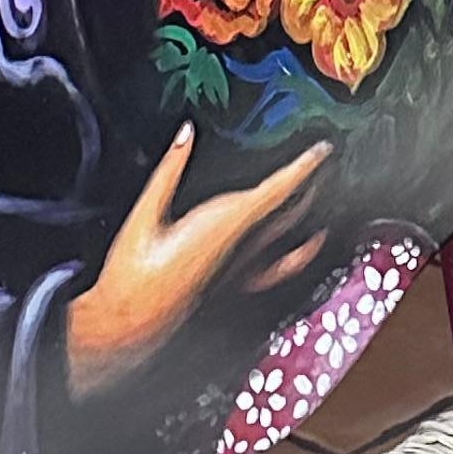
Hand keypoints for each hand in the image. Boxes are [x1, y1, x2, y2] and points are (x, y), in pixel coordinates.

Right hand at [64, 127, 330, 396]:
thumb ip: (169, 169)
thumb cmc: (133, 270)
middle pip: (290, 211)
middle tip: (321, 160)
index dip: (302, 168)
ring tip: (320, 191)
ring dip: (307, 212)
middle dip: (310, 184)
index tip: (322, 148)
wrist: (131, 322)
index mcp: (224, 224)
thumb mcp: (145, 213)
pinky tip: (311, 244)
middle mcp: (242, 247)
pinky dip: (301, 251)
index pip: (276, 190)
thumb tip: (186, 131)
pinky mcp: (238, 285)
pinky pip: (281, 269)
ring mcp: (244, 269)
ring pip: (292, 237)